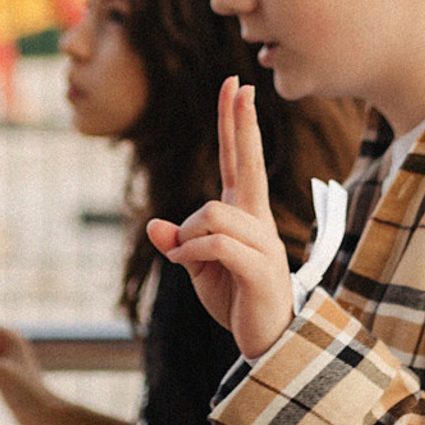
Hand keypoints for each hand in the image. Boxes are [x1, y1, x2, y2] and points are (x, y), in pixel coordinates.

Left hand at [146, 75, 296, 359]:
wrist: (269, 342)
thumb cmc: (236, 300)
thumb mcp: (198, 269)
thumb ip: (180, 244)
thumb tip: (156, 227)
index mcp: (244, 215)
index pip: (240, 159)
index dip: (237, 123)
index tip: (237, 86)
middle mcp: (258, 221)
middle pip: (249, 162)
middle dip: (241, 121)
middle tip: (238, 82)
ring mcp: (263, 242)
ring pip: (211, 213)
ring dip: (188, 237)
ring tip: (189, 262)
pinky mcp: (260, 267)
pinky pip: (217, 243)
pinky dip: (193, 253)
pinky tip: (190, 267)